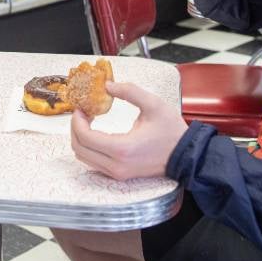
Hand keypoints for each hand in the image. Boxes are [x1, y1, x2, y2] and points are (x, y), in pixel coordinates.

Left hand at [70, 81, 187, 179]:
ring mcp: (117, 173)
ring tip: (89, 121)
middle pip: (79, 149)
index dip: (77, 120)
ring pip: (84, 158)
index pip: (85, 137)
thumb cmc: (172, 132)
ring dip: (81, 138)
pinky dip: (89, 147)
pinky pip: (94, 162)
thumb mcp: (153, 104)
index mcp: (122, 149)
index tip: (80, 107)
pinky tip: (97, 133)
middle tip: (82, 112)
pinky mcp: (119, 174)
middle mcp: (116, 165)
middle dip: (75, 128)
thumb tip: (107, 85)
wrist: (186, 155)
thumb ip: (129, 91)